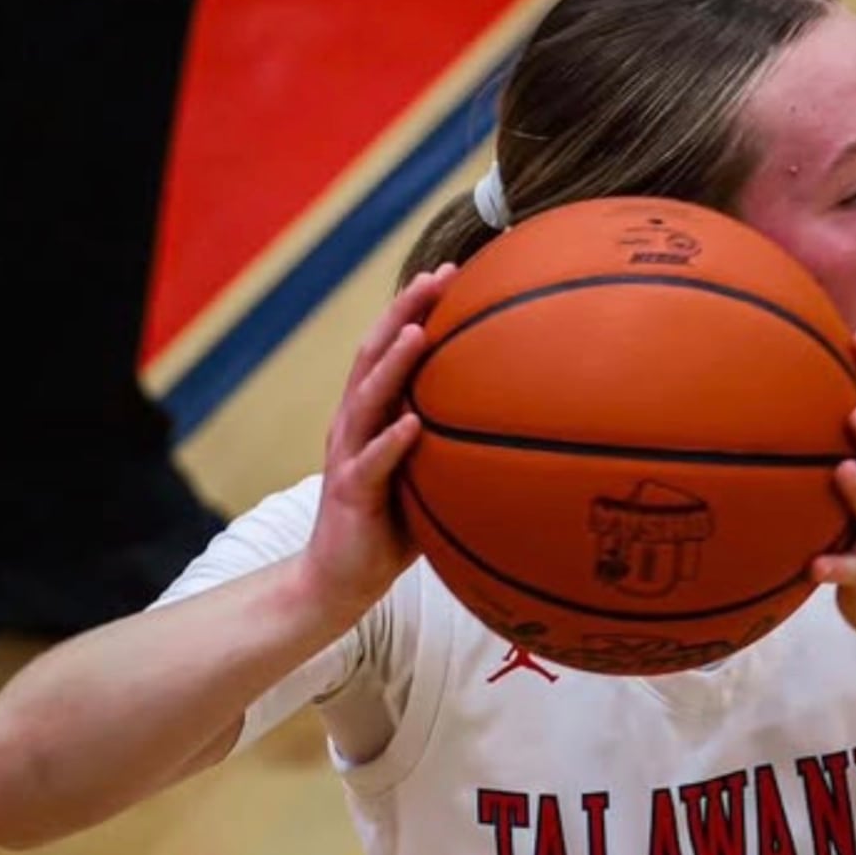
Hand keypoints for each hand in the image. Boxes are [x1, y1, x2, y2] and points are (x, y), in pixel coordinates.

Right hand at [303, 264, 457, 624]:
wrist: (339, 579)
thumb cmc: (389, 529)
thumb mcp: (427, 478)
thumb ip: (455, 447)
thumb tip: (516, 429)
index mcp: (370, 415)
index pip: (390, 349)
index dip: (415, 308)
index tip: (451, 274)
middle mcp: (353, 424)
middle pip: (374, 355)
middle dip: (404, 311)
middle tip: (438, 277)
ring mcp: (349, 455)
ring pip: (367, 397)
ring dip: (394, 363)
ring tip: (420, 330)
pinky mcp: (350, 493)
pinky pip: (373, 462)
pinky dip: (392, 440)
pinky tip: (414, 422)